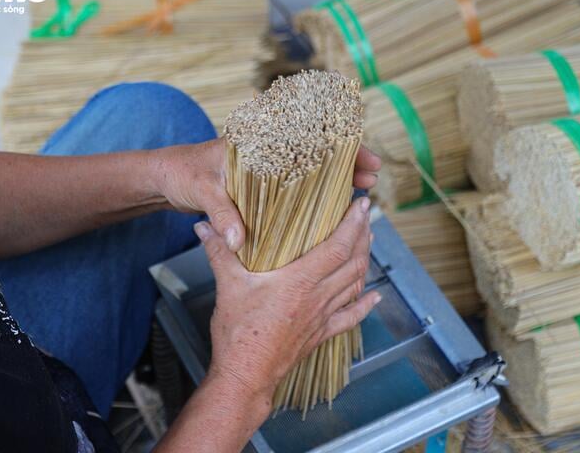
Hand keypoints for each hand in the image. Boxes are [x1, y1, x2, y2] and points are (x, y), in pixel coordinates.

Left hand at [155, 138, 381, 251]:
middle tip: (371, 178)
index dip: (340, 146)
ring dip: (334, 180)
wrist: (163, 177)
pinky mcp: (258, 186)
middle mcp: (266, 152)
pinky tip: (329, 209)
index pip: (308, 136)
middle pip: (317, 152)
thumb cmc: (182, 173)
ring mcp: (264, 169)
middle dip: (347, 163)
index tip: (364, 159)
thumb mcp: (202, 191)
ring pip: (309, 170)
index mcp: (257, 142)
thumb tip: (239, 241)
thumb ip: (221, 214)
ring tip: (360, 192)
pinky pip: (293, 187)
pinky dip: (312, 195)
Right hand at [194, 197, 380, 404]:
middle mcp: (317, 297)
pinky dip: (364, 304)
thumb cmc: (238, 333)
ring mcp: (322, 316)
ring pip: (355, 284)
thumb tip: (204, 228)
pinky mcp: (320, 333)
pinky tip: (374, 297)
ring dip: (365, 260)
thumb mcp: (227, 286)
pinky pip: (350, 317)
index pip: (337, 246)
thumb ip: (219, 252)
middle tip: (366, 215)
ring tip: (368, 241)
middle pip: (353, 262)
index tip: (361, 204)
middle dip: (363, 235)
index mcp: (299, 281)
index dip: (353, 223)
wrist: (246, 374)